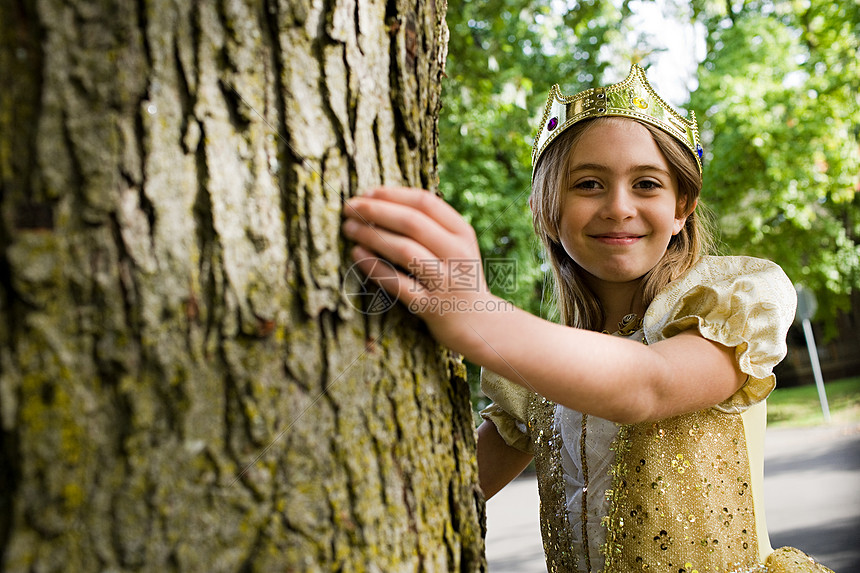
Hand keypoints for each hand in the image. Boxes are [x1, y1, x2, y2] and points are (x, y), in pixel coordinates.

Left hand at [342, 187, 495, 342]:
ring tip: (349, 228)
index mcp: (462, 233)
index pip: (426, 202)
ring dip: (371, 235)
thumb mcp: (457, 246)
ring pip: (404, 250)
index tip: (367, 192)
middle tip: (349, 207)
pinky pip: (396, 282)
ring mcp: (445, 281)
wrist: (480, 324)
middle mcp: (457, 254)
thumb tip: (382, 200)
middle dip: (375, 211)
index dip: (393, 194)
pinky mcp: (430, 306)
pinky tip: (356, 253)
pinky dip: (373, 266)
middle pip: (412, 222)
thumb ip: (432, 224)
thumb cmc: (457, 277)